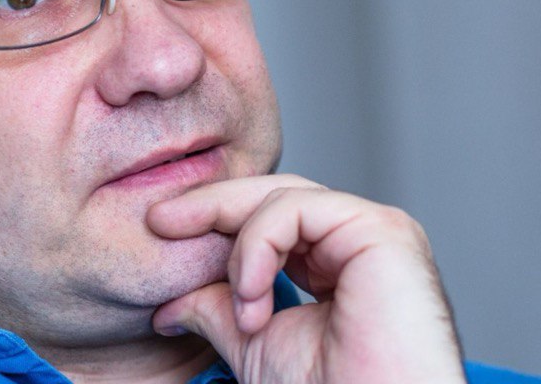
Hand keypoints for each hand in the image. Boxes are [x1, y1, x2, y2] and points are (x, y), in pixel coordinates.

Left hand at [148, 174, 466, 383]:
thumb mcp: (254, 344)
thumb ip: (220, 310)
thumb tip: (170, 304)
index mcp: (337, 263)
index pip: (271, 219)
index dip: (215, 219)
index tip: (159, 229)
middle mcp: (358, 240)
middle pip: (275, 196)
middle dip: (213, 205)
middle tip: (159, 221)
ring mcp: (373, 231)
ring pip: (284, 197)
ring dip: (241, 247)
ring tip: (242, 305)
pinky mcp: (382, 229)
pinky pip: (298, 207)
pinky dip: (260, 243)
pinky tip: (253, 293)